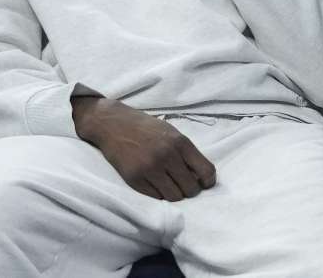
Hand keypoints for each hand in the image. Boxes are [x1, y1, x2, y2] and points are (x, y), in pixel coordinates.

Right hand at [72, 96, 216, 200]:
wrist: (113, 125)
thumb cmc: (146, 128)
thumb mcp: (172, 134)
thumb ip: (186, 153)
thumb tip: (200, 176)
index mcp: (180, 143)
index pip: (206, 170)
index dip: (208, 181)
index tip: (204, 183)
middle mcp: (167, 156)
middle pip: (191, 188)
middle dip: (190, 190)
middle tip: (184, 185)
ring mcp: (150, 169)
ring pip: (174, 196)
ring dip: (175, 194)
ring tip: (170, 185)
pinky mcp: (134, 179)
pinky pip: (155, 197)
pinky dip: (158, 193)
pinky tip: (155, 184)